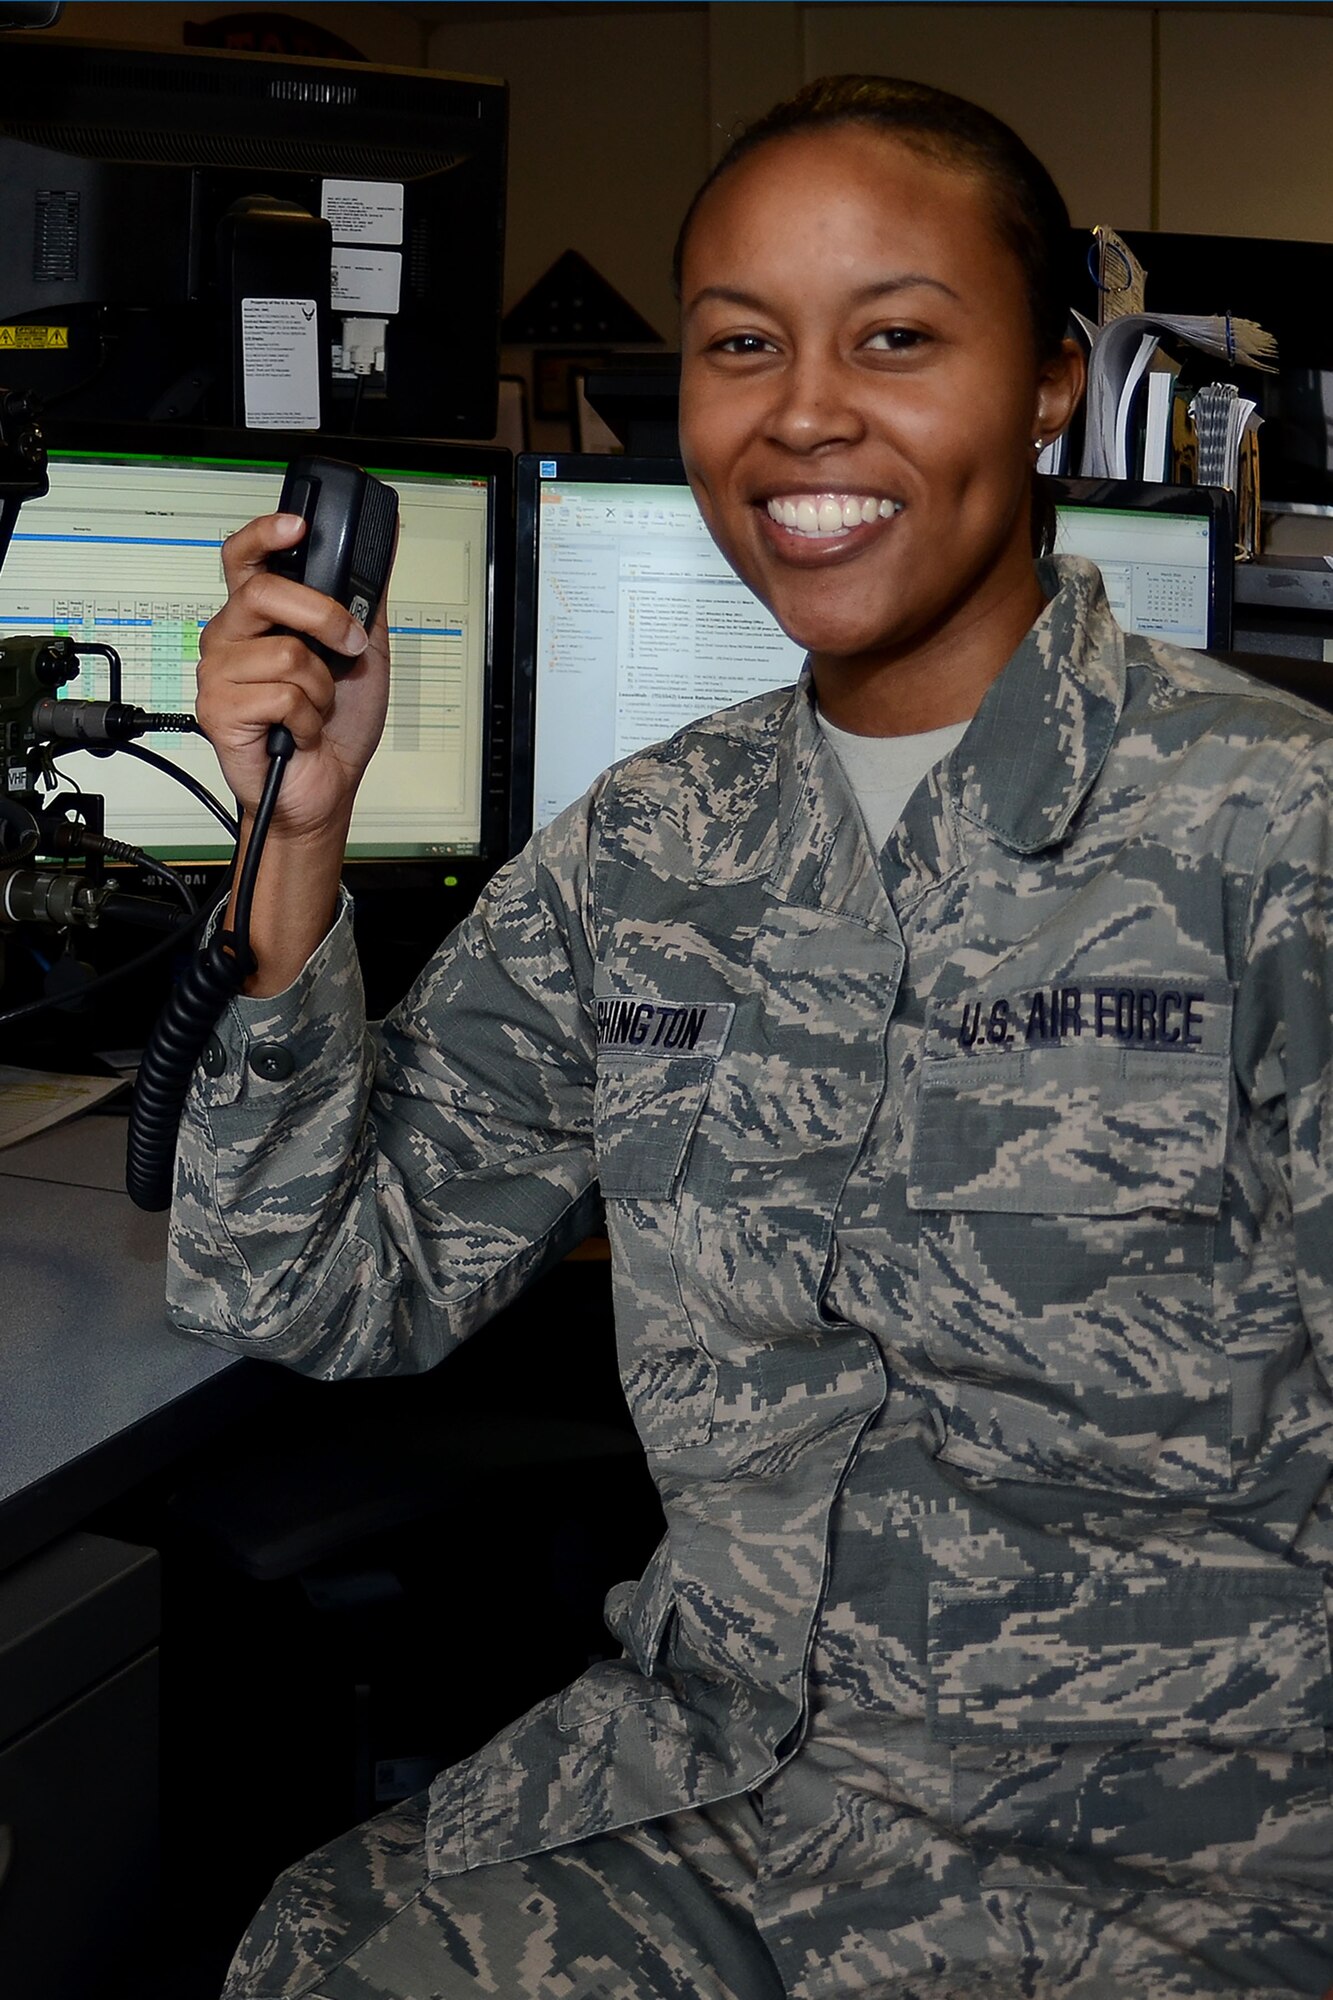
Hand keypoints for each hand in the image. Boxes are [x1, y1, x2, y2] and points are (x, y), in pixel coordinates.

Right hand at [195, 510, 392, 844]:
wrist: (327, 786)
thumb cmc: (338, 724)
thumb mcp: (365, 652)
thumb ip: (363, 602)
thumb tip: (381, 551)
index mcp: (259, 616)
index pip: (245, 558)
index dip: (264, 534)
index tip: (297, 527)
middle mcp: (232, 636)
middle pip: (266, 593)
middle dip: (324, 618)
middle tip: (348, 649)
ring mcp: (220, 673)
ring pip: (284, 653)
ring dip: (319, 688)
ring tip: (315, 706)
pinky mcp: (219, 710)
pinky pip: (279, 696)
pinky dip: (307, 718)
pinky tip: (300, 729)